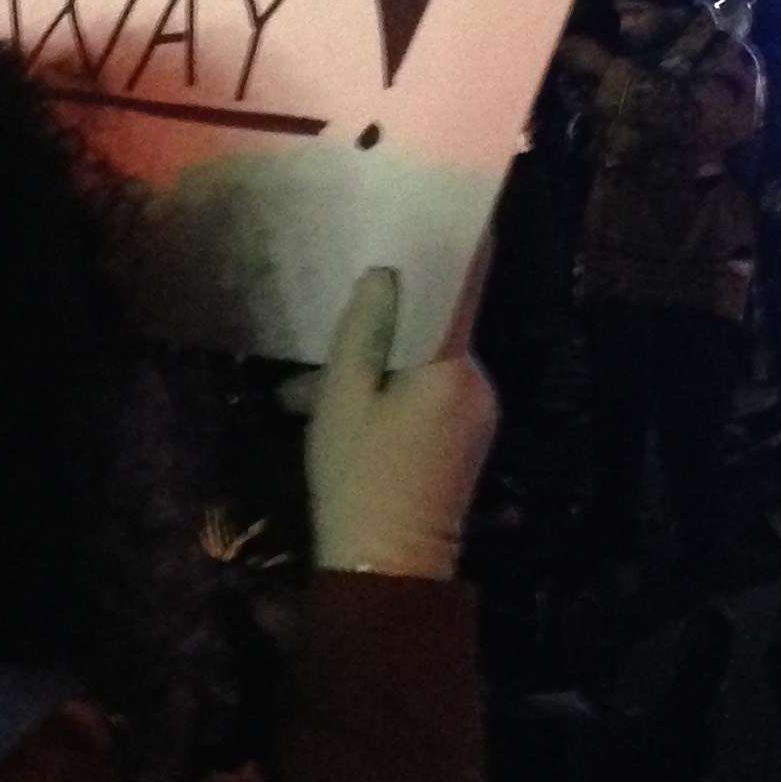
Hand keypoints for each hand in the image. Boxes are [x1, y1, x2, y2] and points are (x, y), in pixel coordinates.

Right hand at [298, 267, 495, 581]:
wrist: (386, 574)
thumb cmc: (359, 480)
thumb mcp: (342, 399)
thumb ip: (364, 330)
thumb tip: (385, 274)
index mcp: (453, 366)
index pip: (465, 287)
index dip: (461, 245)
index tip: (457, 207)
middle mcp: (477, 384)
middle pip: (432, 331)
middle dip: (380, 326)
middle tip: (323, 327)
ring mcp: (476, 417)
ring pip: (423, 366)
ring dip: (373, 369)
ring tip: (303, 393)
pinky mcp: (465, 443)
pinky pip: (427, 397)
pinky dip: (388, 394)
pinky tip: (334, 412)